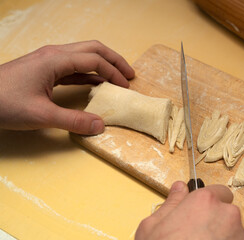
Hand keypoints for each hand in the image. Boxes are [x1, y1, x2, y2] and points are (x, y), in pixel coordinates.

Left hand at [0, 40, 133, 133]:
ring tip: (117, 78)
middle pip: (93, 49)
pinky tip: (96, 84)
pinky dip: (89, 73)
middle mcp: (55, 54)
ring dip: (102, 65)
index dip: (113, 72)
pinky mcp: (44, 69)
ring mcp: (49, 60)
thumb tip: (100, 126)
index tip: (125, 87)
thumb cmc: (4, 103)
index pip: (94, 60)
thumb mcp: (41, 115)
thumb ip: (73, 121)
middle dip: (114, 60)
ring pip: (84, 55)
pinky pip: (74, 67)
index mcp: (56, 60)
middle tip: (129, 74)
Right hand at [135, 181, 243, 239]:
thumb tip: (180, 188)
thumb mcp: (152, 226)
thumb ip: (171, 203)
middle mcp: (227, 214)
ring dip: (225, 239)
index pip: (219, 191)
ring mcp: (240, 236)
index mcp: (205, 201)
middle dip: (217, 222)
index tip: (202, 214)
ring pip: (236, 232)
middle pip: (228, 212)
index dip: (209, 203)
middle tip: (199, 237)